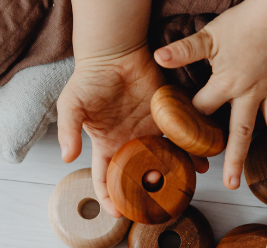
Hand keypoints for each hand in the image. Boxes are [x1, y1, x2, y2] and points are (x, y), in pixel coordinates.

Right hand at [57, 46, 209, 217]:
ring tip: (185, 186)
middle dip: (147, 191)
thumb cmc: (90, 78)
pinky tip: (198, 159)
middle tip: (158, 205)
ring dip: (174, 173)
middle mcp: (129, 142)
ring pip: (164, 159)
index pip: (105, 178)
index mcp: (106, 144)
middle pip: (139, 175)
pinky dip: (189, 148)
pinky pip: (179, 136)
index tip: (118, 213)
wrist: (115, 53)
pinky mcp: (167, 116)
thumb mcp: (71, 104)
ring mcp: (149, 130)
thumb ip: (68, 130)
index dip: (109, 197)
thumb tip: (68, 157)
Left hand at [154, 2, 266, 189]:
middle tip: (231, 184)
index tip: (181, 143)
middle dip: (235, 158)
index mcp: (227, 84)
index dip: (189, 123)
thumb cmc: (242, 23)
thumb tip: (158, 57)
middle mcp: (252, 92)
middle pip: (242, 131)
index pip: (203, 109)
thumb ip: (184, 50)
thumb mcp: (208, 36)